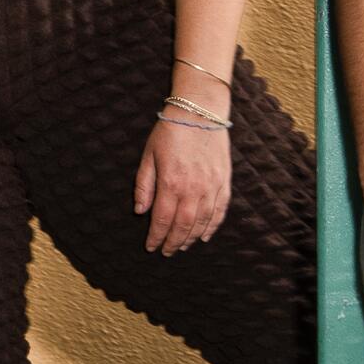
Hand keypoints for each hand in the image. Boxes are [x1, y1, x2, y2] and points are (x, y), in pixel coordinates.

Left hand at [135, 118, 230, 254]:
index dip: (156, 237)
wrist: (199, 111)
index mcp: (171, 182)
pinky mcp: (223, 181)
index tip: (151, 247)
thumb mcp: (149, 155)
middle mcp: (192, 188)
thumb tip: (140, 210)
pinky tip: (204, 235)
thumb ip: (144, 185)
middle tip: (167, 251)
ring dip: (191, 238)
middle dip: (173, 242)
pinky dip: (212, 226)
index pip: (162, 219)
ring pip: (201, 222)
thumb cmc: (170, 131)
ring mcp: (211, 186)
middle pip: (182, 225)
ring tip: (182, 246)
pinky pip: (220, 210)